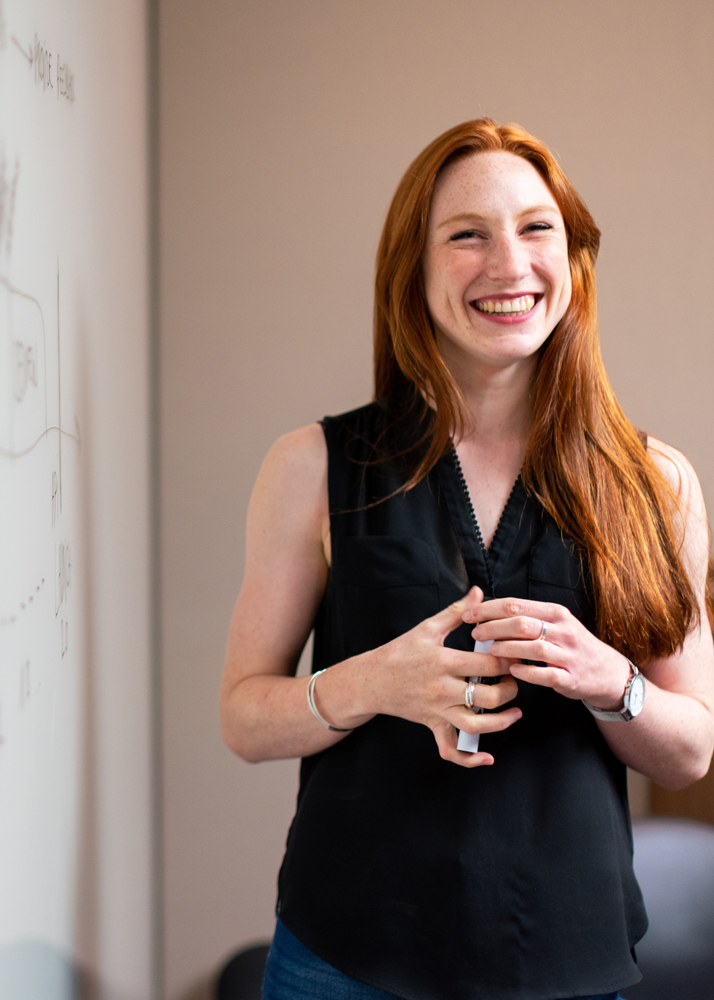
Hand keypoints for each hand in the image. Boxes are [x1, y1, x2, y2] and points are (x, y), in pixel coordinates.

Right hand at [372, 587, 521, 766]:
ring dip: (502, 722)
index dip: (509, 660)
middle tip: (516, 679)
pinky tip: (488, 757)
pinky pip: (451, 750)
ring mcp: (438, 711)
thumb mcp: (427, 628)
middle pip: (489, 697)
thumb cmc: (400, 651)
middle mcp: (443, 689)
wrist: (371, 680)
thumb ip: (457, 612)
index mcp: (444, 661)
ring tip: (515, 712)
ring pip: (477, 726)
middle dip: (510, 689)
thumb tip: (479, 592)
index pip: (488, 665)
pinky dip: (470, 759)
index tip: (517, 654)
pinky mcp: (433, 726)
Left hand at [463, 598, 632, 709]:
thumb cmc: (571, 645)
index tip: (469, 614)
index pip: (516, 605)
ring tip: (490, 650)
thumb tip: (488, 612)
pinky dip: (527, 672)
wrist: (606, 672)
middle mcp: (563, 630)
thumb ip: (526, 617)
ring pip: (534, 647)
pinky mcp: (571, 677)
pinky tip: (512, 670)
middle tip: (475, 633)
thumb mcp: (555, 623)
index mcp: (555, 613)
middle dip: (493, 627)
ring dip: (508, 648)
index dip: (488, 609)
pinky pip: (546, 674)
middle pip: (522, 623)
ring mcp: (568, 654)